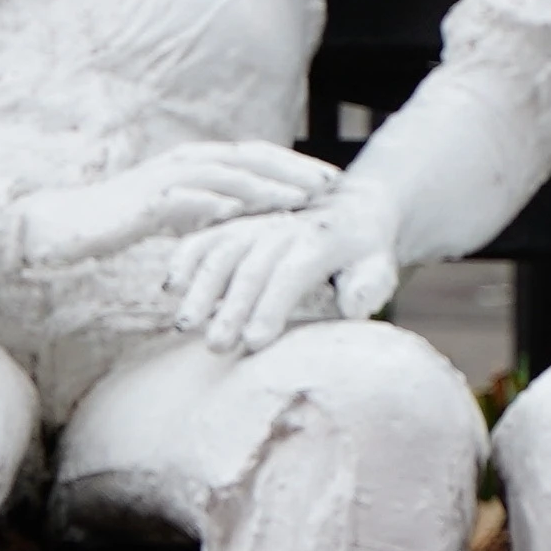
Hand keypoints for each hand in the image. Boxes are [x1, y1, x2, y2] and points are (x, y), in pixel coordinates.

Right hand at [11, 141, 344, 275]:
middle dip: (292, 169)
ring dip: (264, 185)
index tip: (331, 181)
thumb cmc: (122, 223)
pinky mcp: (145, 199)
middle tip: (330, 184)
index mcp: (195, 163)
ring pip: (224, 175)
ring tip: (298, 198)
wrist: (68, 225)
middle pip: (249, 157)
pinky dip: (213, 202)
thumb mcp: (176, 215)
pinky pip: (185, 198)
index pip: (255, 157)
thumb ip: (209, 209)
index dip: (294, 166)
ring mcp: (165, 177)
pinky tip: (241, 212)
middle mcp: (185, 161)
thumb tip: (246, 217)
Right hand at [165, 192, 399, 359]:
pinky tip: (171, 287)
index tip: (254, 343)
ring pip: (221, 250)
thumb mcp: (379, 266)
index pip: (290, 274)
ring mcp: (257, 221)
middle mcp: (284, 225)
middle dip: (230, 308)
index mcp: (320, 238)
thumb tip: (352, 305)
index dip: (270, 307)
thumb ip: (367, 286)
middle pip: (250, 266)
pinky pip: (207, 235)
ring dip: (201, 287)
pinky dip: (185, 258)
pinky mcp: (237, 221)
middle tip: (215, 346)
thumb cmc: (365, 250)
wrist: (352, 203)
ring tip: (185, 325)